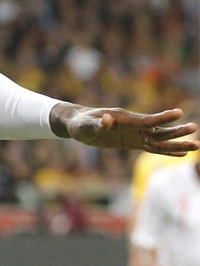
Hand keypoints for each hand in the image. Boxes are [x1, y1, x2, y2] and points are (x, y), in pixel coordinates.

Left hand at [51, 104, 197, 154]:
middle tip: (195, 129)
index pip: (148, 120)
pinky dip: (166, 151)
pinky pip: (152, 148)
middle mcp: (134, 127)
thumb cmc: (81, 124)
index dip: (162, 117)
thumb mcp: (86, 126)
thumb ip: (98, 124)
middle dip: (176, 131)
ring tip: (197, 145)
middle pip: (159, 131)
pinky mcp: (132, 142)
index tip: (179, 112)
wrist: (78, 124)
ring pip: (159, 140)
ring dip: (176, 143)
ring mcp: (134, 135)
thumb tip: (107, 120)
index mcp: (125, 120)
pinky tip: (180, 153)